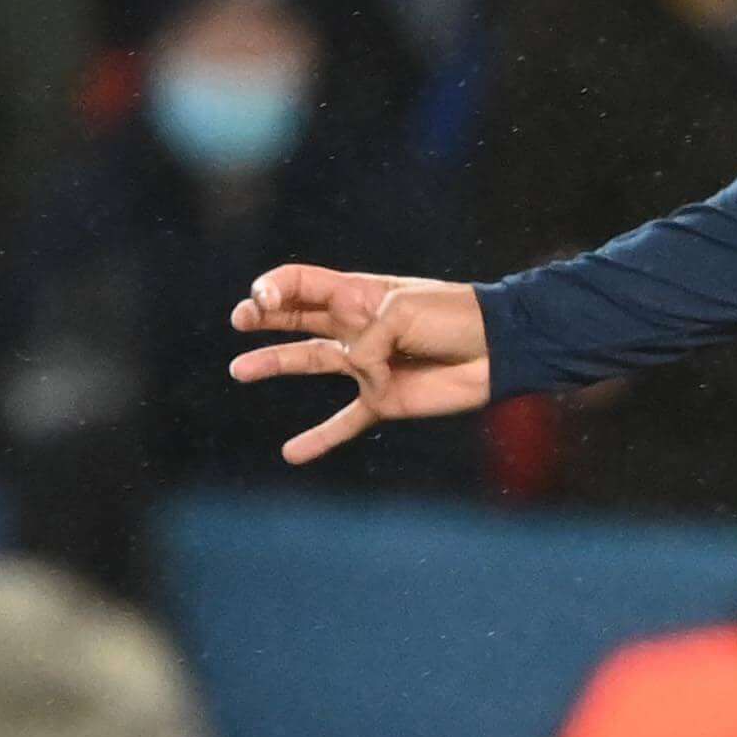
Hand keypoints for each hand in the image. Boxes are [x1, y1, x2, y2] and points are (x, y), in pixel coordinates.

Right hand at [229, 265, 494, 463]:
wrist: (498, 349)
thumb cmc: (453, 316)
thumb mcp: (403, 312)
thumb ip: (369, 340)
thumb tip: (359, 373)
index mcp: (358, 293)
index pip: (302, 283)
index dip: (276, 288)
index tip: (263, 300)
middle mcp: (355, 326)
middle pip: (297, 318)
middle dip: (264, 317)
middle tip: (239, 320)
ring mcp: (367, 364)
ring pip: (309, 362)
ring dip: (273, 363)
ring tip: (238, 370)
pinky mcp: (383, 399)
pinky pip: (345, 422)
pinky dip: (319, 439)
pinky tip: (291, 453)